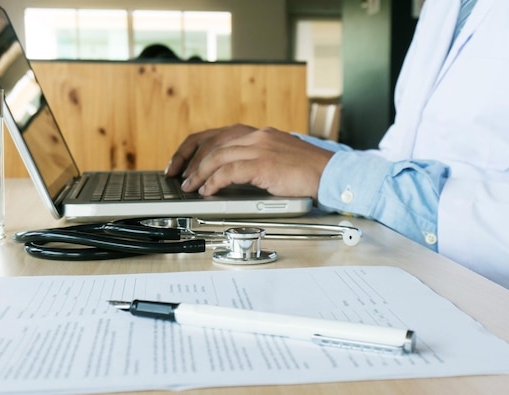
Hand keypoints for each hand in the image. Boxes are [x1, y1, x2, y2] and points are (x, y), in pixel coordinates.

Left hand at [165, 124, 333, 199]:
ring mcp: (261, 148)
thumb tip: (228, 176)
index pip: (218, 134)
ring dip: (198, 173)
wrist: (331, 174)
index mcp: (260, 133)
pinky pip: (229, 171)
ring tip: (188, 187)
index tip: (182, 161)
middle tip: (176, 174)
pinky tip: (207, 191)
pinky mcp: (264, 164)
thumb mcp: (278, 159)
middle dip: (189, 158)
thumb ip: (255, 160)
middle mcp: (257, 136)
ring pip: (217, 156)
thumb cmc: (308, 172)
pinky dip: (214, 181)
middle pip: (212, 141)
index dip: (195, 147)